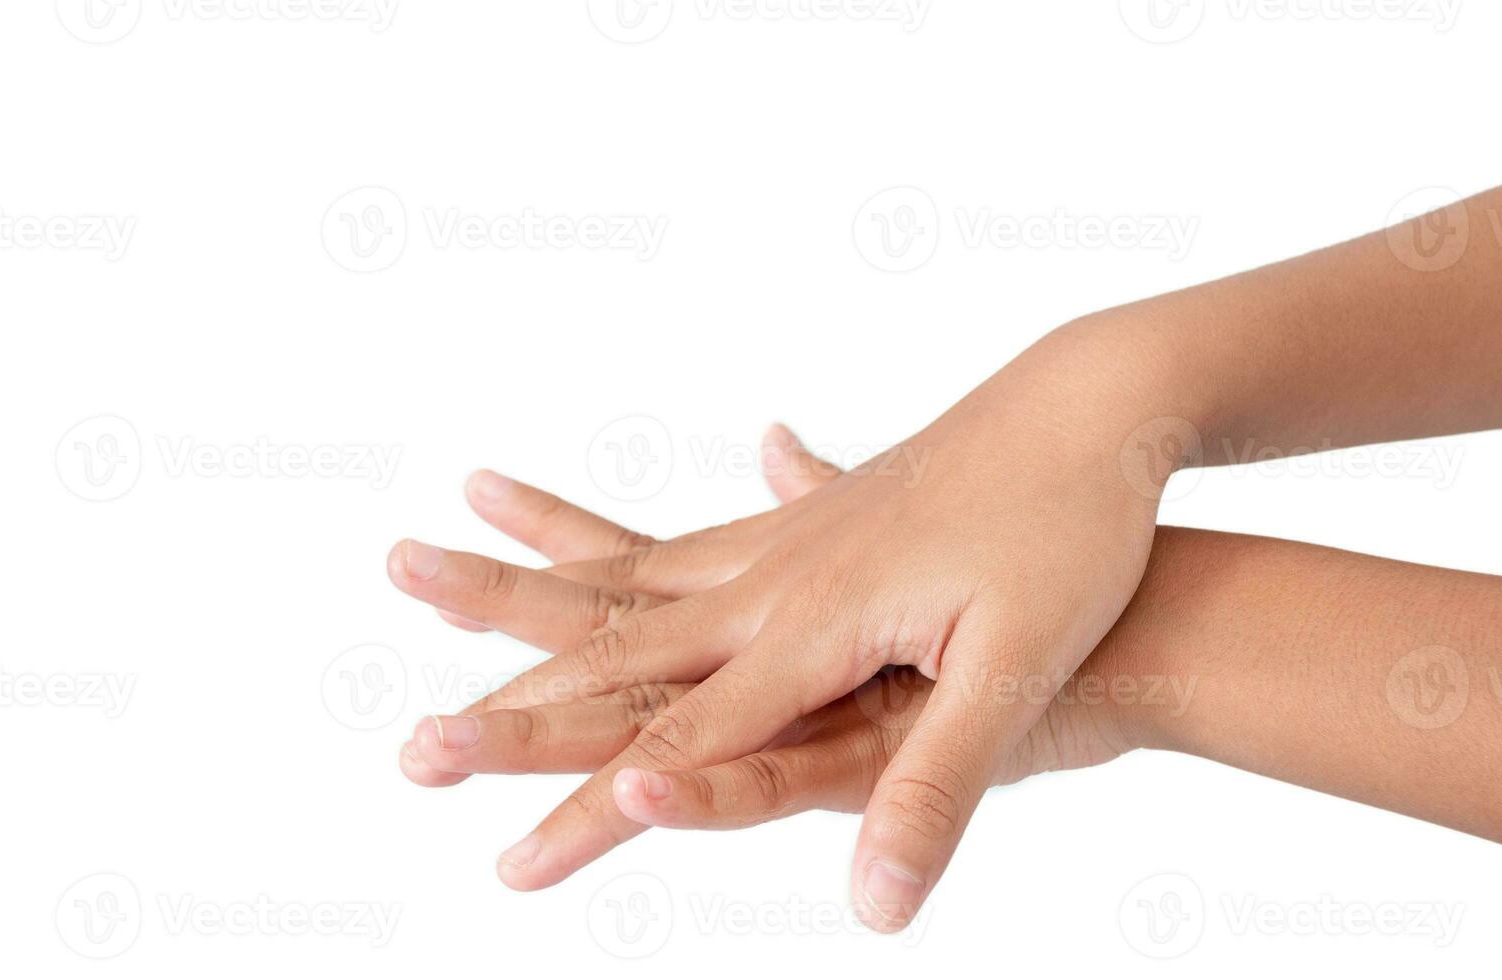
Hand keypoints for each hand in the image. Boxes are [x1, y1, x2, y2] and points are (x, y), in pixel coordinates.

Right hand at [390, 344, 1176, 930]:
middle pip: (608, 655)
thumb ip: (935, 788)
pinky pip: (664, 544)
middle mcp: (768, 579)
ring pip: (616, 586)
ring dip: (515, 600)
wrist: (1089, 406)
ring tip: (429, 568)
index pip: (677, 741)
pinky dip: (589, 548)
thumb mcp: (1016, 670)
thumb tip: (876, 907)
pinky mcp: (798, 518)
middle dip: (507, 711)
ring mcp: (776, 541)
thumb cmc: (1067, 532)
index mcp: (806, 622)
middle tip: (412, 745)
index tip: (510, 866)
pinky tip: (555, 525)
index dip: (592, 813)